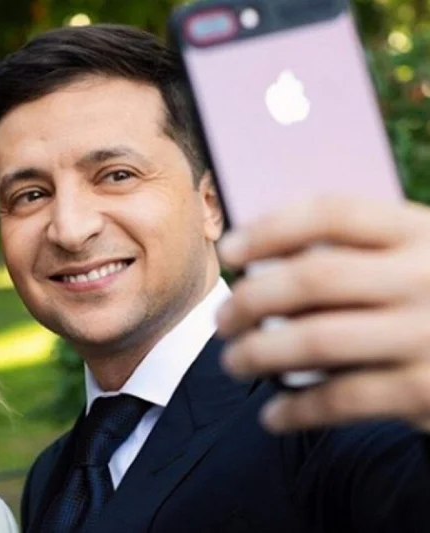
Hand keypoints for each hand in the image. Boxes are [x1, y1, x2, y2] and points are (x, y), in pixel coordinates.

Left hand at [215, 196, 429, 433]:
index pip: (332, 212)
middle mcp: (426, 277)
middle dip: (251, 299)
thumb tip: (258, 265)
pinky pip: (341, 399)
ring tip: (233, 362)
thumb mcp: (414, 260)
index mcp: (420, 231)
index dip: (270, 228)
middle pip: (314, 277)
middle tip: (222, 319)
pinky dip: (296, 410)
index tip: (228, 249)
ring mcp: (427, 334)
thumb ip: (357, 255)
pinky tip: (273, 416)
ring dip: (258, 354)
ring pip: (316, 340)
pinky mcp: (426, 391)